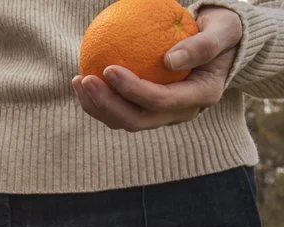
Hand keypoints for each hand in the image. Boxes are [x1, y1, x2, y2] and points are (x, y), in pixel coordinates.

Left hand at [72, 7, 241, 131]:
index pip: (160, 101)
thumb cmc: (222, 31)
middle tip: (84, 79)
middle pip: (136, 120)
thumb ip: (203, 45)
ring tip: (78, 81)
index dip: (131, 89)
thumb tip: (169, 60)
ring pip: (123, 120)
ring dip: (96, 106)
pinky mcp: (149, 109)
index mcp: (201, 95)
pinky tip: (83, 80)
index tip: (108, 68)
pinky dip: (99, 100)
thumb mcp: (222, 31)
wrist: (222, 43)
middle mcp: (181, 112)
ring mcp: (163, 114)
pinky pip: (119, 110)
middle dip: (106, 104)